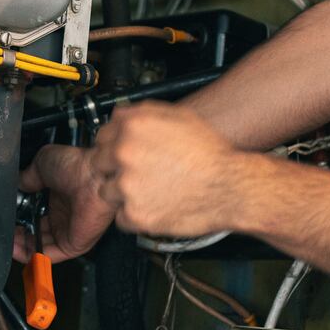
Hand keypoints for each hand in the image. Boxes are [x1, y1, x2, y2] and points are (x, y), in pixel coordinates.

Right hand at [15, 143, 115, 262]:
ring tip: (5, 240)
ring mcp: (69, 231)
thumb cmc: (77, 167)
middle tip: (3, 229)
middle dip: (17, 233)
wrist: (94, 178)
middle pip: (35, 232)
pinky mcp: (73, 245)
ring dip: (20, 246)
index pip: (34, 214)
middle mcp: (64, 216)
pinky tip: (15, 249)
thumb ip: (26, 177)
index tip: (5, 216)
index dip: (18, 217)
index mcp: (58, 197)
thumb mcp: (42, 164)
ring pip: (39, 245)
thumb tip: (16, 184)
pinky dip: (30, 255)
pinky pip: (48, 255)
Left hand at [89, 103, 249, 239]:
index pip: (101, 135)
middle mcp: (125, 154)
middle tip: (139, 173)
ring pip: (107, 191)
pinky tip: (155, 205)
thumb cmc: (210, 154)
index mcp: (133, 127)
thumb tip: (121, 114)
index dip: (113, 145)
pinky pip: (121, 217)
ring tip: (150, 190)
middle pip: (98, 163)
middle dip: (114, 168)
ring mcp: (127, 186)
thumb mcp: (180, 117)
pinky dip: (134, 215)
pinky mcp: (134, 214)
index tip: (122, 153)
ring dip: (122, 193)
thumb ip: (144, 112)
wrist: (231, 187)